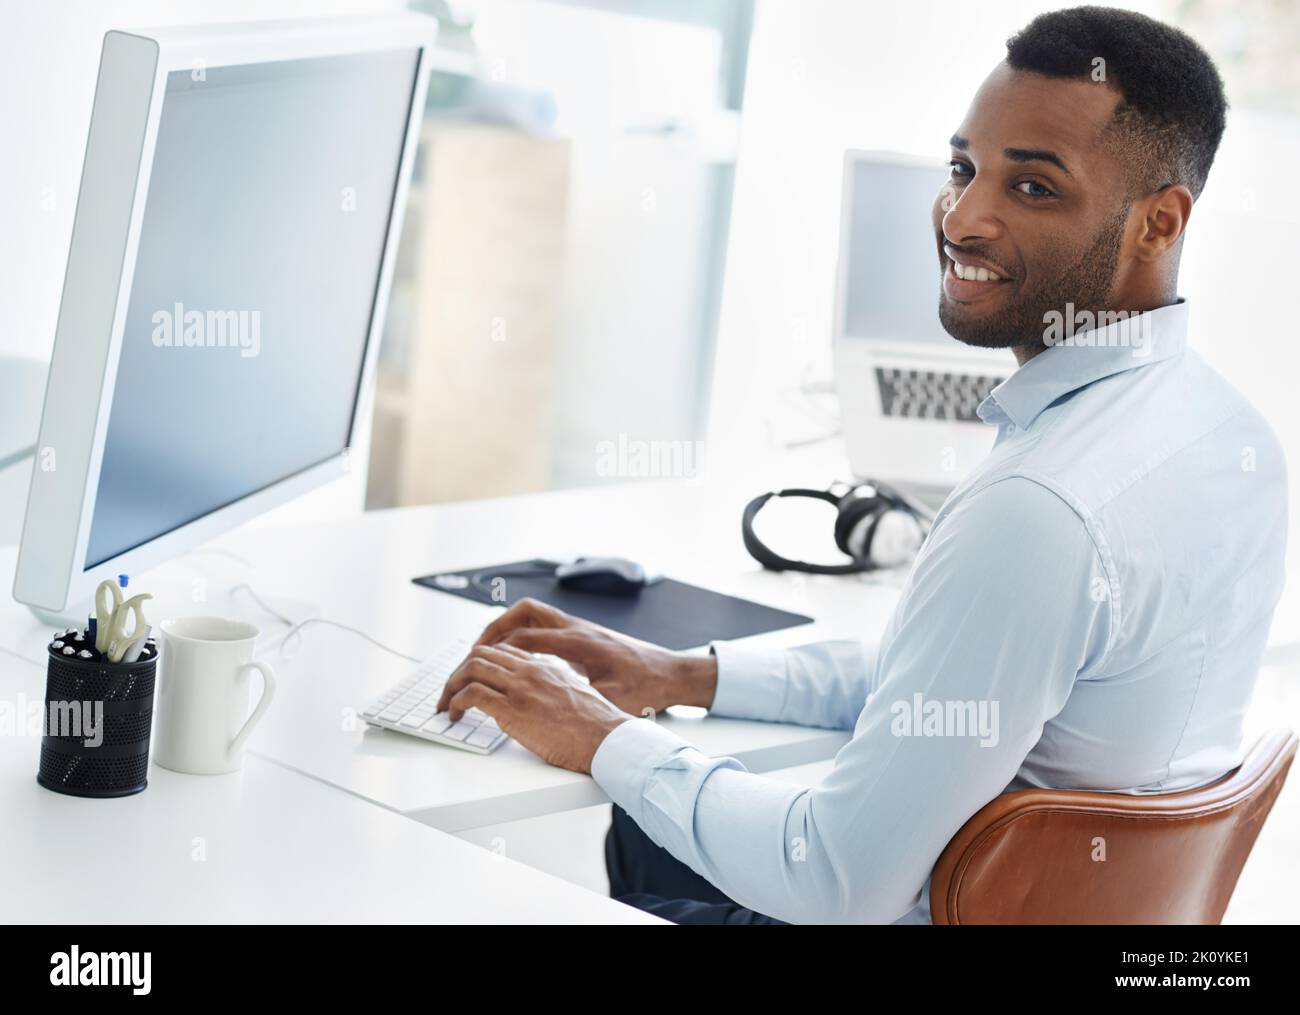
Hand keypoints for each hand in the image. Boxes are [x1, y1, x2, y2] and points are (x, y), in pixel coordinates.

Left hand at [434, 643, 631, 771]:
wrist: (607, 739)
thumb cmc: (597, 726)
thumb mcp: (576, 696)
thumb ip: (554, 690)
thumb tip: (542, 701)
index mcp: (545, 667)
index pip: (503, 651)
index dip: (482, 661)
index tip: (471, 676)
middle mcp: (530, 671)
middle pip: (482, 654)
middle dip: (460, 670)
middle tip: (451, 689)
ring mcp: (520, 687)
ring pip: (471, 668)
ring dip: (451, 685)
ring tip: (446, 702)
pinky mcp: (512, 709)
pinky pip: (471, 694)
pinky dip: (455, 701)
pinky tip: (455, 713)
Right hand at [472, 598, 717, 715]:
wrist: (671, 673)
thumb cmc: (647, 686)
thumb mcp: (612, 700)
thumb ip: (579, 701)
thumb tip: (547, 711)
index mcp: (580, 643)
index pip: (526, 636)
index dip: (496, 650)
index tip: (475, 666)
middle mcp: (577, 628)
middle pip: (524, 612)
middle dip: (494, 629)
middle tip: (473, 651)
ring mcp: (580, 628)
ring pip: (533, 614)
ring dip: (507, 627)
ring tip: (487, 651)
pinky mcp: (583, 634)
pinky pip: (544, 624)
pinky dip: (524, 633)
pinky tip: (517, 655)